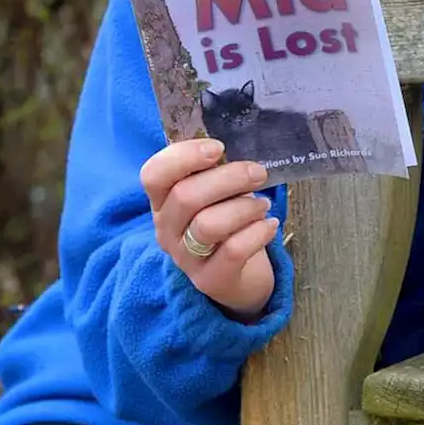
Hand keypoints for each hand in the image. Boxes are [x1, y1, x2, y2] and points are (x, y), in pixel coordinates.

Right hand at [139, 139, 278, 321]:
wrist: (238, 276)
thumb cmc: (228, 221)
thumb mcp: (217, 194)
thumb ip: (218, 171)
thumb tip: (240, 144)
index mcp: (164, 200)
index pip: (153, 174)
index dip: (183, 157)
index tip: (218, 149)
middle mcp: (167, 229)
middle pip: (186, 196)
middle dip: (229, 178)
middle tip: (258, 173)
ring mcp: (185, 258)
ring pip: (208, 225)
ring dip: (244, 207)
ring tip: (264, 205)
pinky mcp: (210, 279)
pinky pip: (234, 251)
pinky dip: (258, 232)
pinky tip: (270, 225)